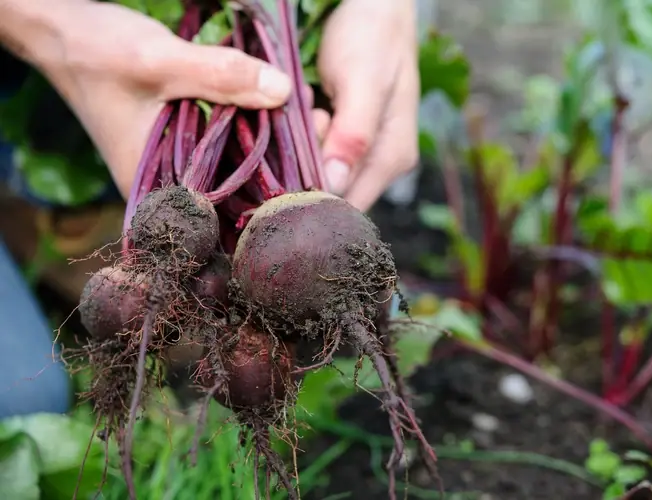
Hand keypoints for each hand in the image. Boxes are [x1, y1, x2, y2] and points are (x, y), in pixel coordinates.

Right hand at [21, 1, 294, 195]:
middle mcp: (171, 190)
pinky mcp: (186, 147)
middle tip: (321, 142)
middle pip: (240, 198)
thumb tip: (284, 91)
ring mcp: (178, 169)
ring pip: (238, 173)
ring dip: (274, 153)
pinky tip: (284, 116)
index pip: (226, 220)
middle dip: (283, 176)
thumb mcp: (160, 62)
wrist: (63, 34)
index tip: (313, 179)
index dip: (272, 206)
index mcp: (158, 192)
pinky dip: (255, 134)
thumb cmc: (97, 52)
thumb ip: (221, 76)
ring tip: (312, 127)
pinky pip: (229, 150)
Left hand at [316, 0, 419, 210]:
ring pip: (320, 175)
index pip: (348, 206)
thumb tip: (335, 184)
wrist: (372, 6)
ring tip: (310, 108)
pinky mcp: (345, 141)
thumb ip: (353, 133)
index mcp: (392, 158)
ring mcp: (361, 153)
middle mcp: (379, 163)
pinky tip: (307, 110)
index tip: (300, 152)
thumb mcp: (363, 81)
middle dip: (307, 165)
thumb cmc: (373, 36)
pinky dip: (303, 138)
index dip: (314, 192)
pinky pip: (316, 155)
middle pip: (332, 194)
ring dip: (302, 148)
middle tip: (309, 118)